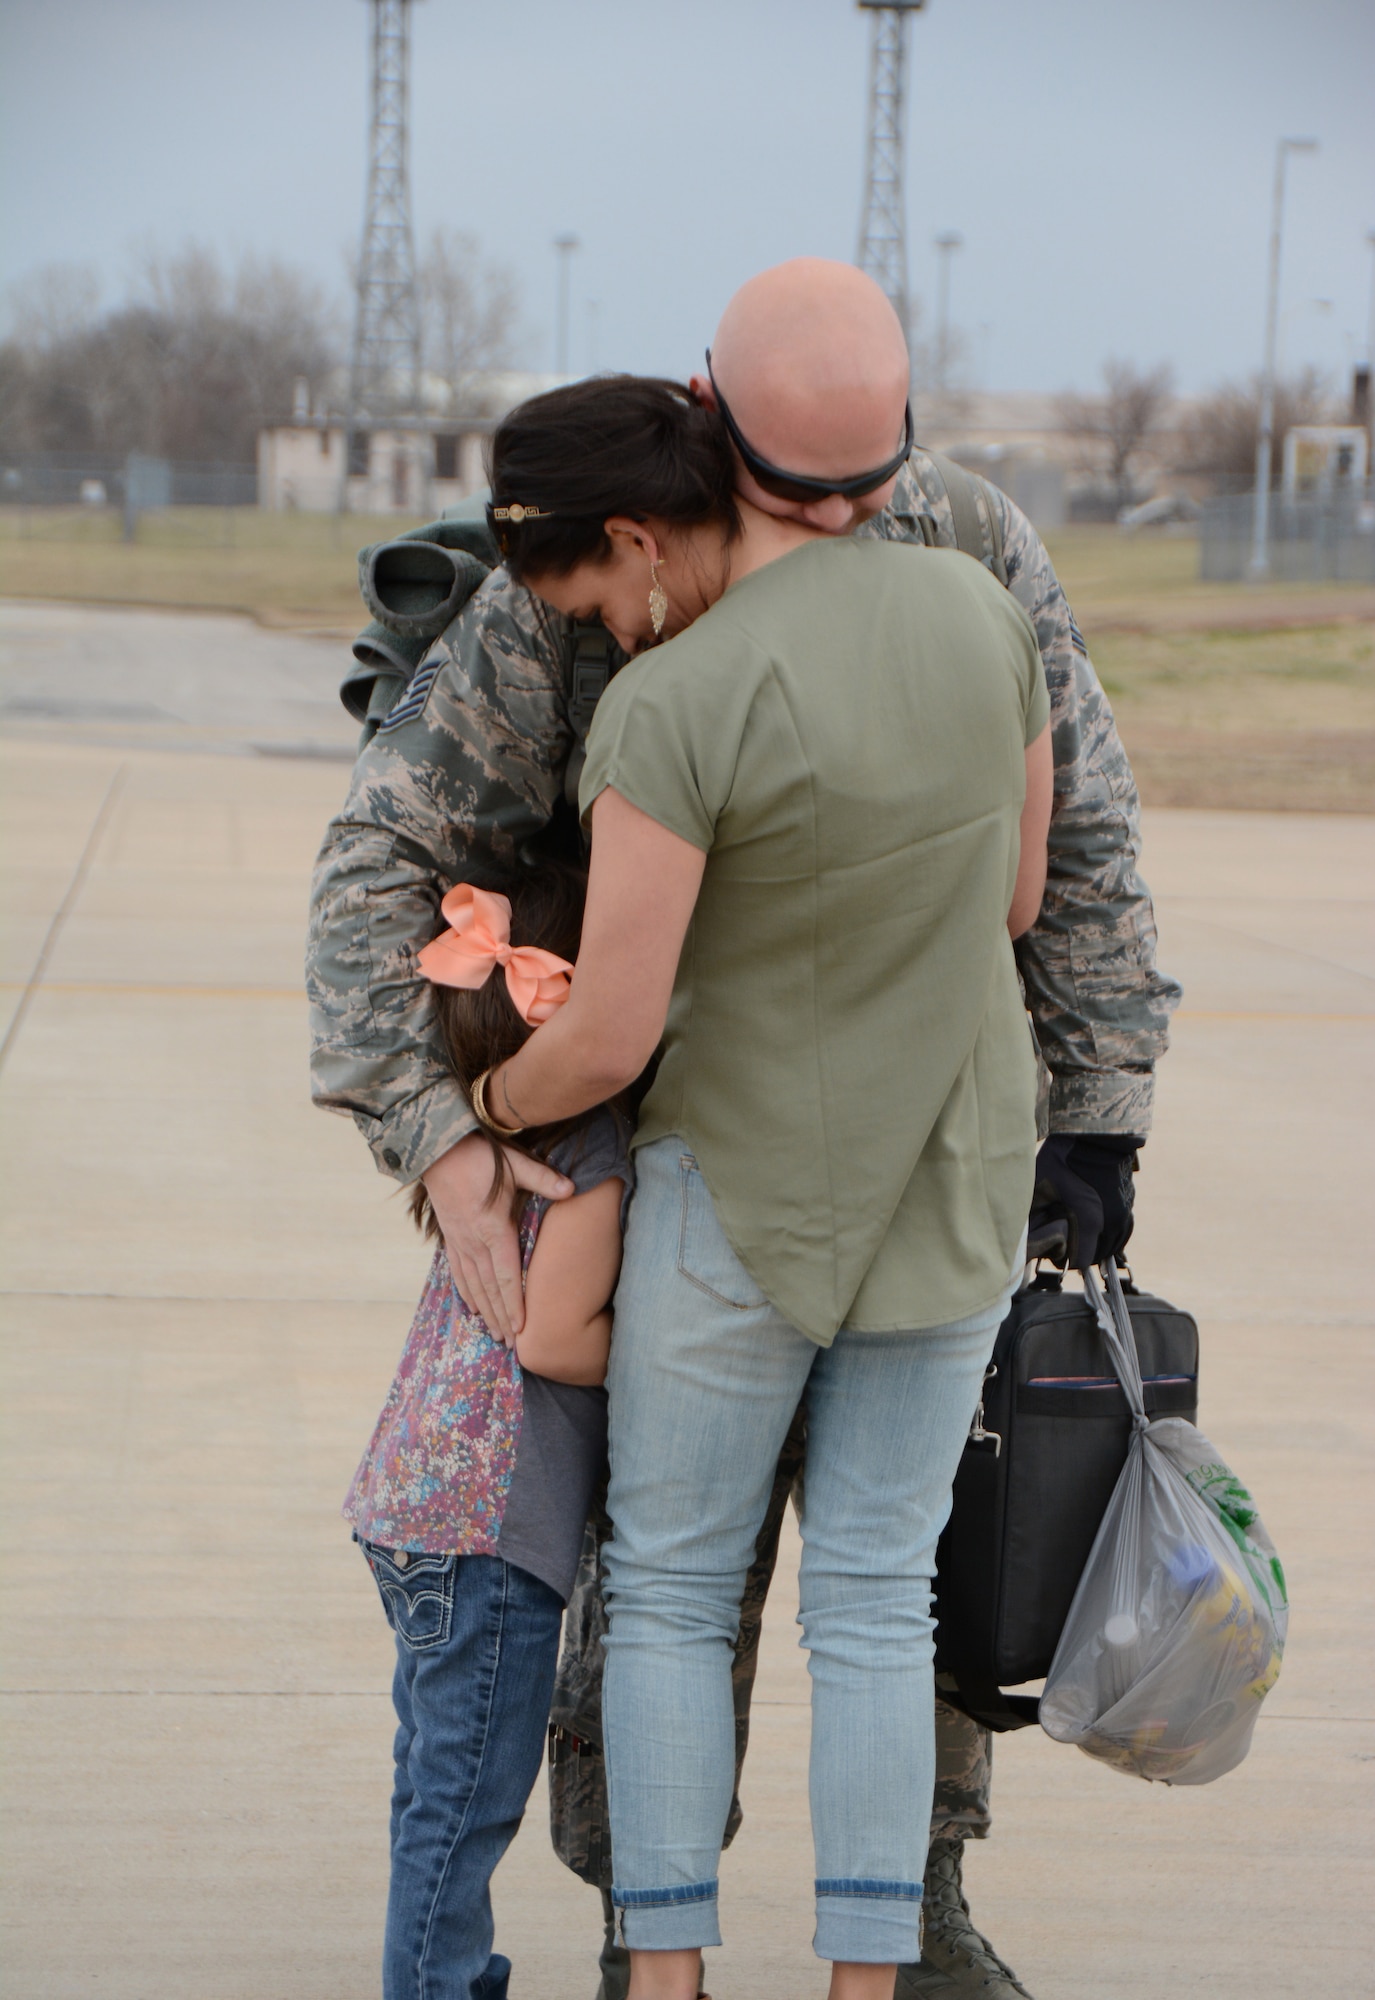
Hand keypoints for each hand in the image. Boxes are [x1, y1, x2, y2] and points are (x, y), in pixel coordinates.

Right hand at [422, 1133, 573, 1341]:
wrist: (437, 1149)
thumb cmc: (479, 1155)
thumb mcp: (514, 1163)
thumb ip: (543, 1178)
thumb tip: (572, 1188)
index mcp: (494, 1229)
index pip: (507, 1276)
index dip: (514, 1304)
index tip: (521, 1329)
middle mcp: (475, 1242)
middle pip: (491, 1289)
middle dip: (502, 1318)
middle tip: (513, 1345)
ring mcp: (460, 1242)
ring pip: (474, 1286)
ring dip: (486, 1312)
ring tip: (495, 1335)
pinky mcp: (450, 1237)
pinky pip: (458, 1272)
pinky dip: (466, 1293)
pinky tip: (472, 1308)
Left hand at [1027, 1133, 1142, 1270]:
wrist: (1095, 1135)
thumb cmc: (1063, 1158)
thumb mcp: (1041, 1185)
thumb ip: (1035, 1211)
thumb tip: (1025, 1231)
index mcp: (1088, 1220)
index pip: (1080, 1260)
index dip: (1064, 1258)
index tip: (1054, 1249)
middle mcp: (1110, 1221)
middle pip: (1097, 1257)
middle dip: (1081, 1253)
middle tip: (1065, 1244)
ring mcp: (1122, 1213)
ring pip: (1113, 1247)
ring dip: (1098, 1247)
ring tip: (1082, 1240)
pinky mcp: (1128, 1204)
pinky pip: (1123, 1232)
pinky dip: (1112, 1238)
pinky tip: (1101, 1233)